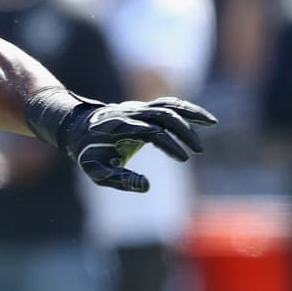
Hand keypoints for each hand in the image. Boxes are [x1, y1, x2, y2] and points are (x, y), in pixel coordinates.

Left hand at [66, 97, 215, 192]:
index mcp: (121, 127)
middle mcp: (132, 113)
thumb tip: (147, 186)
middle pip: (164, 116)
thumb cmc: (88, 153)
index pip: (153, 132)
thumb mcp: (97, 171)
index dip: (170, 144)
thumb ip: (120, 179)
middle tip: (198, 151)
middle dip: (184, 132)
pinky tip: (203, 119)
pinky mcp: (144, 108)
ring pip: (169, 105)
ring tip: (213, 123)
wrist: (78, 129)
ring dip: (191, 113)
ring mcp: (138, 108)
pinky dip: (186, 108)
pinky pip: (168, 104)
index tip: (184, 159)